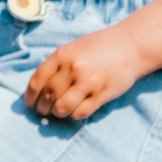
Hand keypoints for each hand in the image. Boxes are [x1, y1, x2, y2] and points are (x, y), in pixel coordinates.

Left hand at [24, 26, 148, 120]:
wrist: (131, 46)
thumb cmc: (99, 47)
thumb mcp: (73, 49)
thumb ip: (57, 66)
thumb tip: (39, 91)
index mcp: (62, 55)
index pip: (37, 81)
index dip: (30, 97)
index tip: (30, 104)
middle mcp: (73, 68)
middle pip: (48, 97)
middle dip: (42, 108)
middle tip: (44, 111)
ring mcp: (88, 82)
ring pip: (62, 108)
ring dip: (57, 113)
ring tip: (59, 111)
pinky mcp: (102, 94)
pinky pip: (80, 113)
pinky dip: (74, 115)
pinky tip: (75, 110)